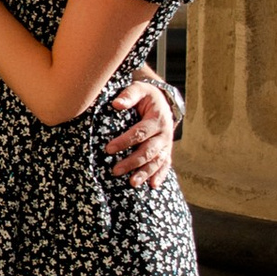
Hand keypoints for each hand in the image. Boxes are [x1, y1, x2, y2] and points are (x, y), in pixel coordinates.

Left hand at [103, 73, 175, 187]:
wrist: (163, 100)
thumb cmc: (147, 96)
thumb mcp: (139, 89)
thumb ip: (129, 95)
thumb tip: (116, 104)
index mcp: (157, 119)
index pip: (140, 132)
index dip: (125, 141)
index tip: (109, 149)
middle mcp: (164, 133)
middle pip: (148, 150)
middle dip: (132, 162)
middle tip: (116, 170)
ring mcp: (167, 144)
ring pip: (157, 161)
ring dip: (145, 173)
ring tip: (132, 183)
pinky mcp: (167, 151)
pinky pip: (165, 165)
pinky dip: (160, 175)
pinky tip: (153, 186)